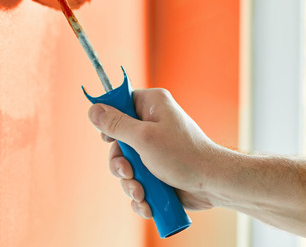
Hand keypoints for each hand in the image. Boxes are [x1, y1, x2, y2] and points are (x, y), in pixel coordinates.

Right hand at [87, 88, 223, 216]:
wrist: (212, 185)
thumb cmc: (183, 155)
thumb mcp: (143, 138)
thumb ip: (116, 124)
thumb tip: (93, 109)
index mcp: (152, 106)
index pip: (120, 103)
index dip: (110, 121)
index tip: (108, 138)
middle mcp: (151, 125)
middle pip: (118, 141)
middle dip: (120, 165)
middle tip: (128, 173)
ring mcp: (153, 150)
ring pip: (125, 166)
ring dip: (130, 184)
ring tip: (142, 193)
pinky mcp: (156, 171)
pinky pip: (137, 181)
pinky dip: (139, 194)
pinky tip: (147, 203)